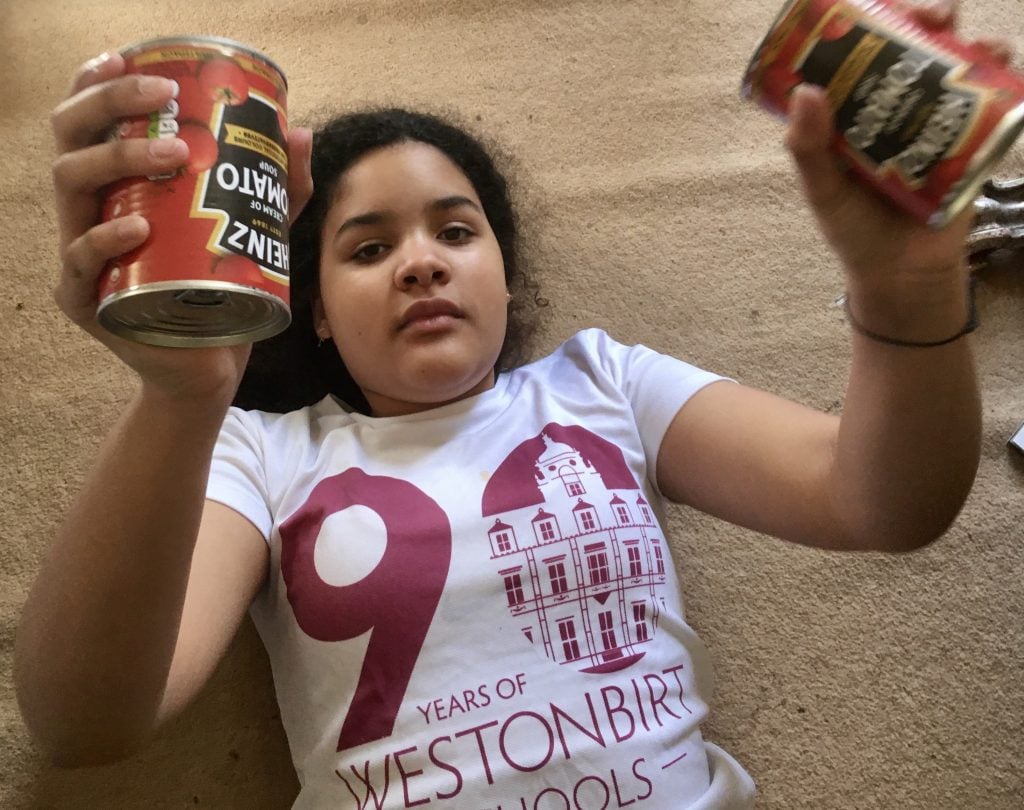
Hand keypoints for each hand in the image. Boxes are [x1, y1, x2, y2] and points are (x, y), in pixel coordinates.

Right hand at [51, 52, 313, 403]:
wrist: (211, 367)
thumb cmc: (222, 292)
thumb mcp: (255, 234)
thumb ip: (276, 189)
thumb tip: (301, 134)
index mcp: (117, 190)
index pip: (90, 123)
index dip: (100, 84)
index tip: (133, 60)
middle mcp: (89, 213)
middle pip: (71, 139)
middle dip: (111, 106)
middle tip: (164, 97)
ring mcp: (80, 255)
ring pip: (71, 188)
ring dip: (119, 159)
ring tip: (174, 153)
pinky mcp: (86, 300)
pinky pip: (81, 260)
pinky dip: (106, 238)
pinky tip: (139, 227)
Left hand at [784, 1, 1013, 288]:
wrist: (901, 276)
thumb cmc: (853, 233)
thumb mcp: (823, 191)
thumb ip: (808, 148)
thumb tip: (804, 90)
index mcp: (857, 116)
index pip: (865, 56)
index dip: (875, 24)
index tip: (879, 6)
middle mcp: (897, 113)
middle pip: (918, 51)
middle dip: (930, 22)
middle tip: (935, 17)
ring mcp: (936, 126)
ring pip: (960, 70)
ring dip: (974, 45)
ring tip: (974, 43)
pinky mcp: (971, 145)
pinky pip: (994, 104)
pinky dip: (1004, 78)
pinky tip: (1004, 66)